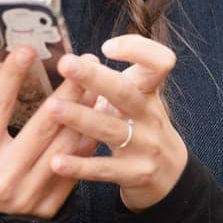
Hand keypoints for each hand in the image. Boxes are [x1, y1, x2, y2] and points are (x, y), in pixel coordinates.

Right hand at [0, 48, 101, 220]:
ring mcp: (30, 192)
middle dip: (68, 90)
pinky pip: (76, 169)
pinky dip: (89, 143)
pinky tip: (99, 120)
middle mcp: (5, 173)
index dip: (10, 77)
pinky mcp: (50, 206)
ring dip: (86, 113)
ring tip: (98, 85)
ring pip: (66, 146)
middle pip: (43, 124)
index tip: (25, 49)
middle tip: (83, 62)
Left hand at [41, 33, 188, 210]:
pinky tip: (56, 161)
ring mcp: (144, 146)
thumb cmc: (143, 127)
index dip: (136, 50)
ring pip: (110, 129)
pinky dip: (79, 166)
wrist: (170, 175)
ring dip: (80, 117)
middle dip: (94, 77)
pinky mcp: (134, 174)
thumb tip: (79, 59)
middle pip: (124, 92)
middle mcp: (150, 116)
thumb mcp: (139, 99)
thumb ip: (115, 79)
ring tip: (52, 108)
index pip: (158, 62)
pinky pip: (103, 169)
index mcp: (149, 92)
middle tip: (66, 64)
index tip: (106, 47)